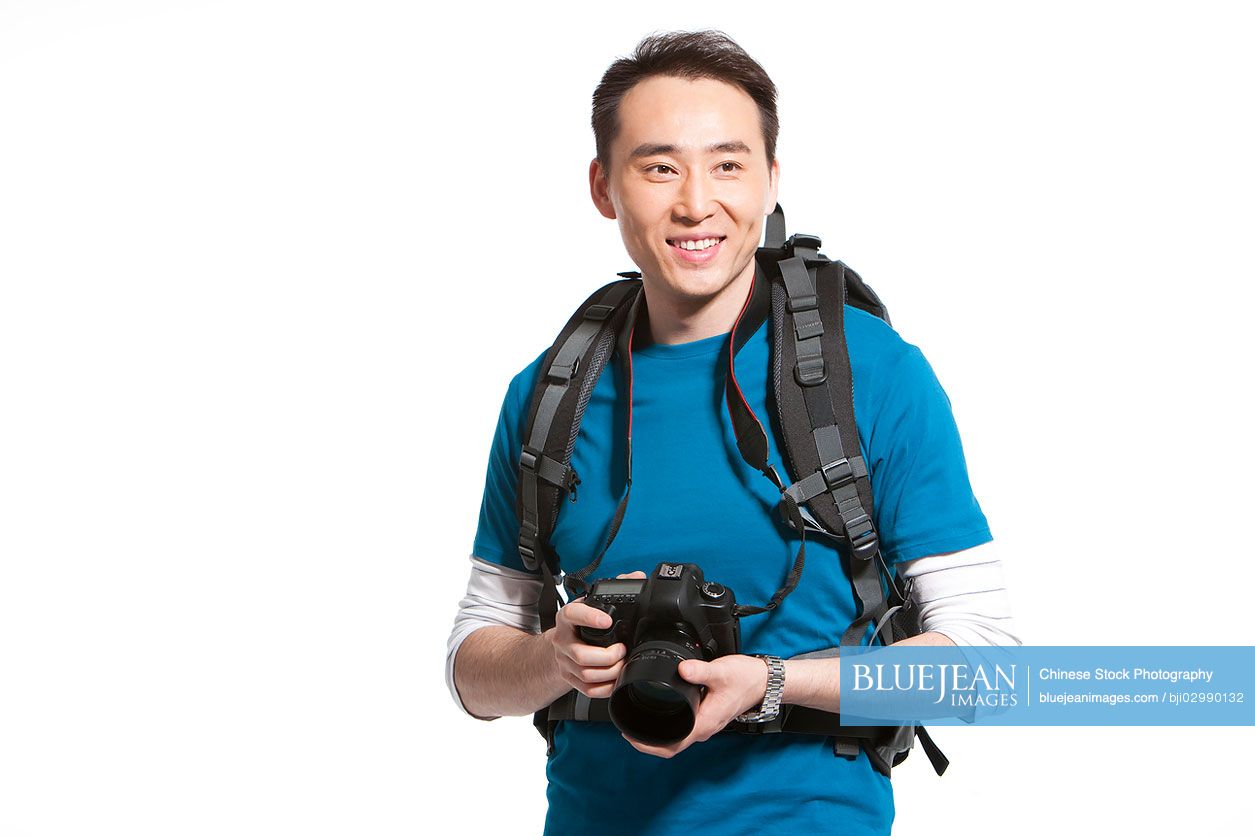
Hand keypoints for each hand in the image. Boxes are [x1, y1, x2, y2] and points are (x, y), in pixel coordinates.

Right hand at [544, 571, 645, 698]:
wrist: (561, 642)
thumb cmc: (580, 622)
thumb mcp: (592, 602)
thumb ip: (615, 587)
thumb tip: (636, 577)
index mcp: (567, 618)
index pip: (572, 614)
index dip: (589, 617)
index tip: (607, 620)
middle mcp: (562, 640)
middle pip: (580, 654)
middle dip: (607, 656)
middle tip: (622, 650)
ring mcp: (564, 661)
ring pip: (585, 674)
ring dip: (609, 672)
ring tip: (622, 663)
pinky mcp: (569, 678)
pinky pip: (587, 690)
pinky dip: (605, 687)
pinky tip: (615, 678)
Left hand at [621, 654, 770, 758]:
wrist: (764, 681)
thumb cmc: (746, 679)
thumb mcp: (721, 672)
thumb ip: (700, 671)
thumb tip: (682, 669)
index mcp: (704, 723)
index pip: (671, 745)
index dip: (648, 745)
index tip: (630, 736)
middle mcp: (704, 728)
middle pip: (670, 746)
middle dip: (646, 742)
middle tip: (627, 730)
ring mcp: (705, 724)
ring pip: (676, 737)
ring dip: (656, 735)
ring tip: (637, 723)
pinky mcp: (706, 716)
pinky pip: (683, 728)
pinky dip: (667, 727)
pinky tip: (658, 715)